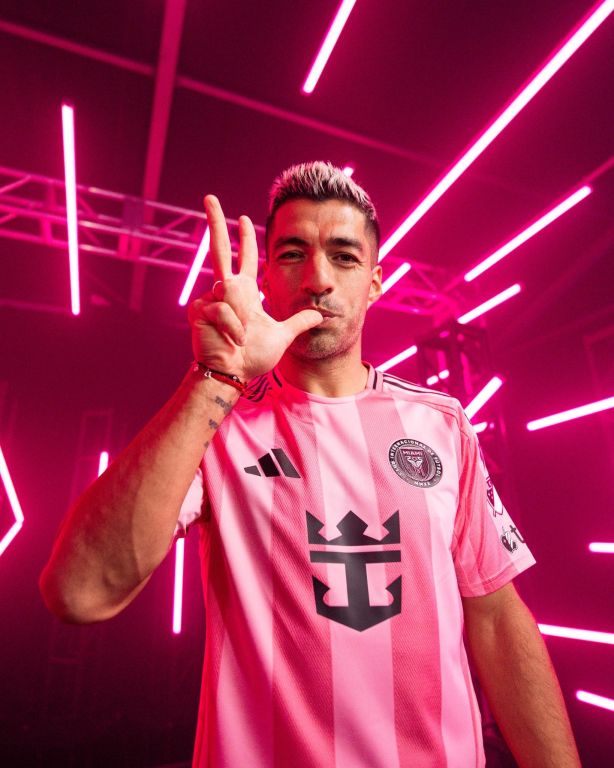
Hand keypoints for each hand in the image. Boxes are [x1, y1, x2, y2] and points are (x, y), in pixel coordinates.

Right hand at [188, 195, 322, 380]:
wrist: (234, 374)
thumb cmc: (252, 357)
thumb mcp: (283, 335)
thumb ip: (299, 322)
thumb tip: (320, 314)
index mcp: (244, 291)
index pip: (246, 258)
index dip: (246, 238)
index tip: (244, 218)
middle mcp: (226, 290)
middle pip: (219, 249)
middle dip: (215, 222)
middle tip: (210, 196)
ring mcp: (210, 299)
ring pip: (229, 293)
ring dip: (241, 321)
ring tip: (240, 339)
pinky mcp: (199, 310)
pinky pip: (223, 310)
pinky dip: (233, 329)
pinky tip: (232, 340)